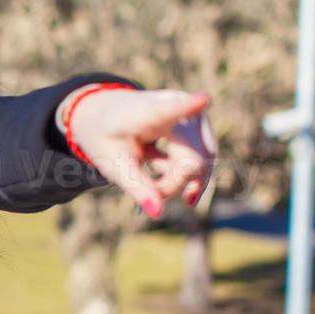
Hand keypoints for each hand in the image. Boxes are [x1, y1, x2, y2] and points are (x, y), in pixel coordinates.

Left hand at [67, 88, 216, 219]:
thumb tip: (157, 213)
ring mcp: (191, 109)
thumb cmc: (108, 139)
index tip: (202, 99)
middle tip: (151, 191)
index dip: (186, 107)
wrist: (108, 114)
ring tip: (154, 181)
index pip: (166, 112)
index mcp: (143, 112)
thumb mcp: (114, 166)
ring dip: (182, 180)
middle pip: (193, 160)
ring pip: (204, 161)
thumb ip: (137, 187)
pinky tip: (161, 166)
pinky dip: (187, 172)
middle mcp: (174, 103)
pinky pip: (206, 156)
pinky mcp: (200, 118)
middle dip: (174, 184)